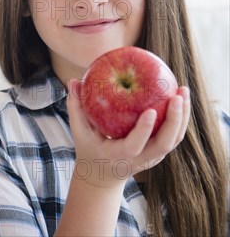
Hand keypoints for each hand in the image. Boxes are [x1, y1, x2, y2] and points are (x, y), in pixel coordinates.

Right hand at [66, 79, 190, 187]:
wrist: (103, 176)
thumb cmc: (89, 148)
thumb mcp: (79, 131)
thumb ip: (76, 106)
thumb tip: (73, 80)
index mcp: (119, 155)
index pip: (134, 145)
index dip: (144, 130)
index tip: (151, 110)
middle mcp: (140, 159)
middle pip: (164, 143)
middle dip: (175, 120)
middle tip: (176, 95)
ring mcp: (153, 157)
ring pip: (174, 140)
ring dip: (182, 116)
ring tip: (183, 90)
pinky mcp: (160, 152)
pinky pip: (174, 136)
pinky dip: (180, 118)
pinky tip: (180, 97)